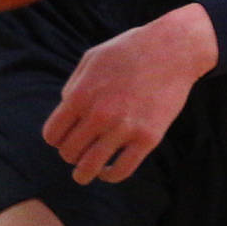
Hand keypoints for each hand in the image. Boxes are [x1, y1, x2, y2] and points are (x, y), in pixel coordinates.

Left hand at [44, 3, 218, 183]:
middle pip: (69, 153)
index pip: (53, 135)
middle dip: (70, 155)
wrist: (173, 49)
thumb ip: (74, 86)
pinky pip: (122, 170)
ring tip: (85, 174)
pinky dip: (110, 176)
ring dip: (84, 174)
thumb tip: (65, 113)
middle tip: (79, 152)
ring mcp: (124, 128)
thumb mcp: (92, 59)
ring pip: (90, 167)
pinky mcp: (148, 138)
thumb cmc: (131, 50)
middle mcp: (99, 115)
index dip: (56, 140)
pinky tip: (109, 171)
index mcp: (80, 95)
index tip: (65, 139)